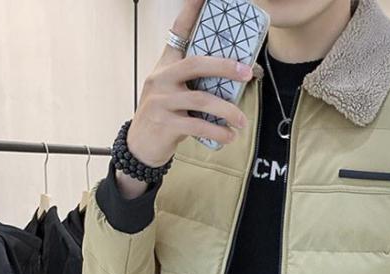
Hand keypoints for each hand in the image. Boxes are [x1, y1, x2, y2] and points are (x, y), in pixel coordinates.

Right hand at [117, 0, 252, 196]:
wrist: (141, 145)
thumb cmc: (165, 116)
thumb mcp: (173, 92)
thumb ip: (193, 82)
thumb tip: (232, 78)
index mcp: (166, 65)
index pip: (179, 31)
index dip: (191, 11)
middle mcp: (161, 77)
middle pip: (197, 64)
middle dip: (225, 67)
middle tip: (248, 73)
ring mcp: (162, 100)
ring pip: (202, 100)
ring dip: (228, 112)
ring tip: (242, 122)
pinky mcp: (165, 123)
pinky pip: (198, 125)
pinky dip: (218, 132)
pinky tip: (229, 136)